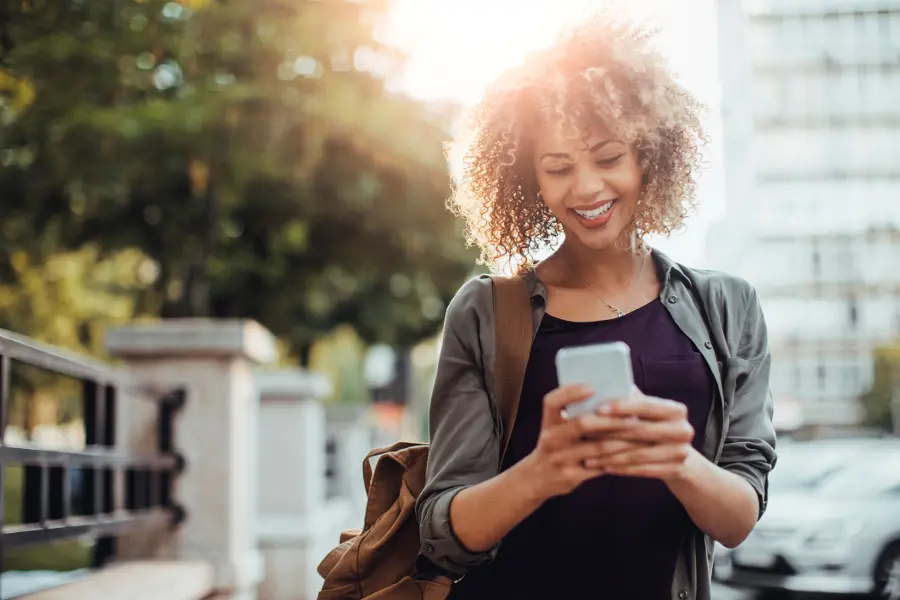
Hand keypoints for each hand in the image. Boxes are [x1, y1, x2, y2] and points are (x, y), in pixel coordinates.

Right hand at [519, 384, 641, 499]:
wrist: (538, 478)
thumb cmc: (557, 444)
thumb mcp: (556, 427)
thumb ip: (575, 412)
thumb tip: (610, 394)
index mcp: (548, 422)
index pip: (553, 402)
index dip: (571, 393)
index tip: (592, 387)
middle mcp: (551, 439)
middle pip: (582, 424)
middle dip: (611, 419)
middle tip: (633, 414)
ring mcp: (560, 459)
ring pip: (597, 447)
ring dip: (623, 439)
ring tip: (640, 432)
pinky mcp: (572, 476)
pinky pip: (601, 466)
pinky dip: (619, 458)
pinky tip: (634, 452)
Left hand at [583, 389, 694, 482]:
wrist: (679, 457)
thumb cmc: (654, 427)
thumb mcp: (647, 412)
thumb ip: (630, 400)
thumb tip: (602, 384)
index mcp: (676, 410)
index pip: (646, 406)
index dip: (622, 407)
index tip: (598, 408)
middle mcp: (683, 430)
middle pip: (640, 431)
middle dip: (610, 432)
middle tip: (585, 433)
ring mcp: (680, 452)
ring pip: (638, 454)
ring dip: (610, 455)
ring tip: (587, 455)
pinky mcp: (674, 471)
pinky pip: (641, 470)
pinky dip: (620, 468)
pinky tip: (602, 466)